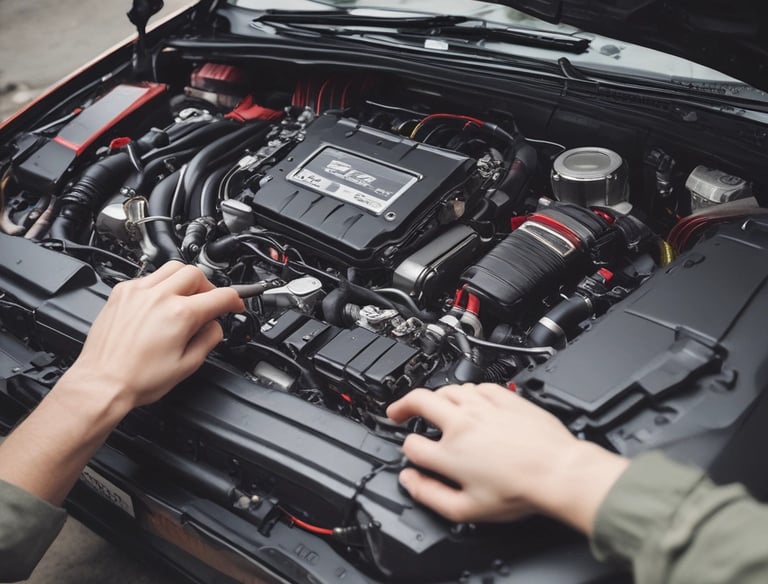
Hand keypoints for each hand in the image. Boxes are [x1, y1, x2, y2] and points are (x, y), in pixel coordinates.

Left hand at [0, 262, 243, 504]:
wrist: (102, 383)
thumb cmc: (138, 379)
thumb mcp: (188, 365)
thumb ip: (209, 339)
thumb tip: (215, 326)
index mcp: (180, 314)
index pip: (219, 296)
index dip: (234, 300)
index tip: (235, 305)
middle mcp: (158, 297)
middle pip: (196, 273)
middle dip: (209, 287)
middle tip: (210, 302)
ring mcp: (137, 292)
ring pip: (172, 267)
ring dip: (186, 279)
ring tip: (186, 298)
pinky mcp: (121, 293)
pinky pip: (148, 277)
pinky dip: (161, 284)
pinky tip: (160, 302)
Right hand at [386, 383, 628, 533]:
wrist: (558, 471)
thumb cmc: (520, 491)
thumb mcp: (467, 509)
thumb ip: (430, 495)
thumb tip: (410, 482)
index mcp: (449, 453)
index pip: (412, 445)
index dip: (406, 449)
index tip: (412, 453)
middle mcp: (462, 424)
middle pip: (420, 401)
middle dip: (403, 405)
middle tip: (398, 411)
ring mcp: (483, 407)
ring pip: (449, 390)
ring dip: (436, 397)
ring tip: (435, 406)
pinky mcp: (505, 398)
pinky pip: (478, 386)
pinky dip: (468, 392)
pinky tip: (471, 400)